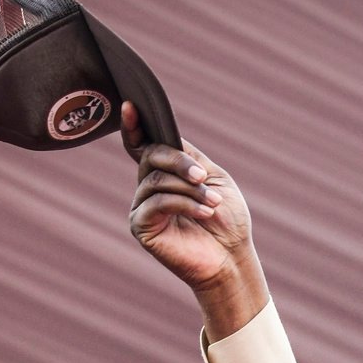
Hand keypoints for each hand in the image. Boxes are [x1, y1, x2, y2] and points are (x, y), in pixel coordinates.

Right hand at [123, 105, 250, 280]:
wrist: (231, 256)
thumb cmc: (226, 219)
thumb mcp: (213, 178)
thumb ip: (189, 157)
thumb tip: (167, 139)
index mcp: (165, 172)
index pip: (142, 144)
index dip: (134, 126)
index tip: (131, 106)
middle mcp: (148, 186)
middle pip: (151, 156)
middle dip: (179, 163)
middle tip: (203, 177)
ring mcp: (142, 206)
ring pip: (156, 180)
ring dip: (190, 189)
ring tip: (213, 203)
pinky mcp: (141, 226)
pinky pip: (157, 202)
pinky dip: (184, 204)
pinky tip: (204, 212)